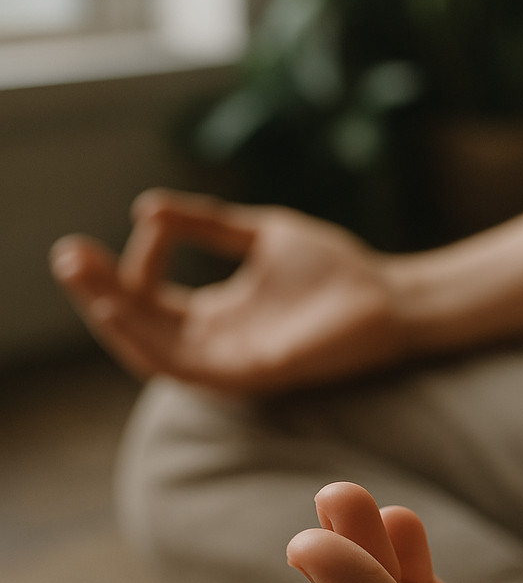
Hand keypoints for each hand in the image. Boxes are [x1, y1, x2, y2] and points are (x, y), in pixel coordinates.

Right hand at [50, 189, 407, 392]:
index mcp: (221, 312)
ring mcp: (235, 361)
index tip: (152, 221)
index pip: (154, 296)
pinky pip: (189, 368)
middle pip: (142, 327)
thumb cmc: (338, 270)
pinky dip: (150, 343)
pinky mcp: (254, 374)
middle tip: (67, 255)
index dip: (138, 261)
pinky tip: (126, 310)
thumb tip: (146, 208)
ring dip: (114, 317)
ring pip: (154, 351)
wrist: (394, 297)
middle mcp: (220, 340)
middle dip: (100, 293)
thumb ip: (210, 224)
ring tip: (83, 278)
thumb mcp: (262, 234)